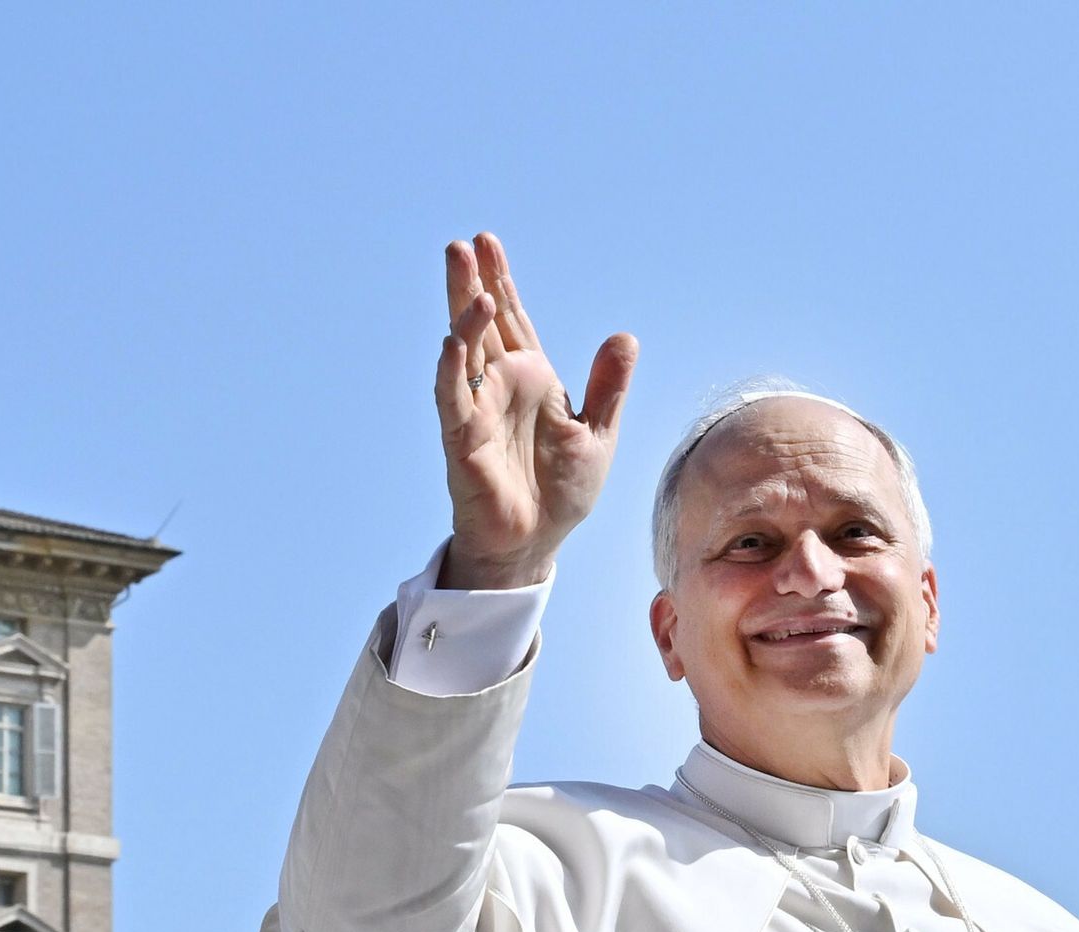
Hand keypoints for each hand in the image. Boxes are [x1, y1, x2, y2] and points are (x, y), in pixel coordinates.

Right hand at [433, 232, 637, 588]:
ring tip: (465, 275)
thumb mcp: (597, 434)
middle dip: (471, 284)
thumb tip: (625, 336)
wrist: (536, 542)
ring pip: (464, 350)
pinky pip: (454, 397)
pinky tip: (455, 338)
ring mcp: (478, 409)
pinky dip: (454, 368)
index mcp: (532, 380)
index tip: (487, 242)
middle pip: (482, 324)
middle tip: (461, 243)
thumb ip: (608, 387)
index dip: (501, 282)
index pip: (513, 320)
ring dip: (462, 313)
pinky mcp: (462, 438)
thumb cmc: (560, 493)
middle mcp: (500, 386)